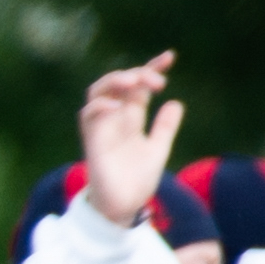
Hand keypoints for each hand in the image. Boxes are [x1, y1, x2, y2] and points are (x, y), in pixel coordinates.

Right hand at [76, 51, 184, 225]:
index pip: (138, 86)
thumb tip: (175, 102)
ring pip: (98, 92)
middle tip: (158, 81)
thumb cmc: (137, 181)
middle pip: (117, 83)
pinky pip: (88, 115)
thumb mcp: (158, 149)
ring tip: (134, 82)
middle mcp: (115, 119)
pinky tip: (117, 105)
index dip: (152, 68)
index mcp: (130, 119)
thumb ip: (165, 127)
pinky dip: (100, 105)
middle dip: (136, 74)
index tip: (170, 57)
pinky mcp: (93, 141)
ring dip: (114, 82)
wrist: (124, 207)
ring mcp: (102, 128)